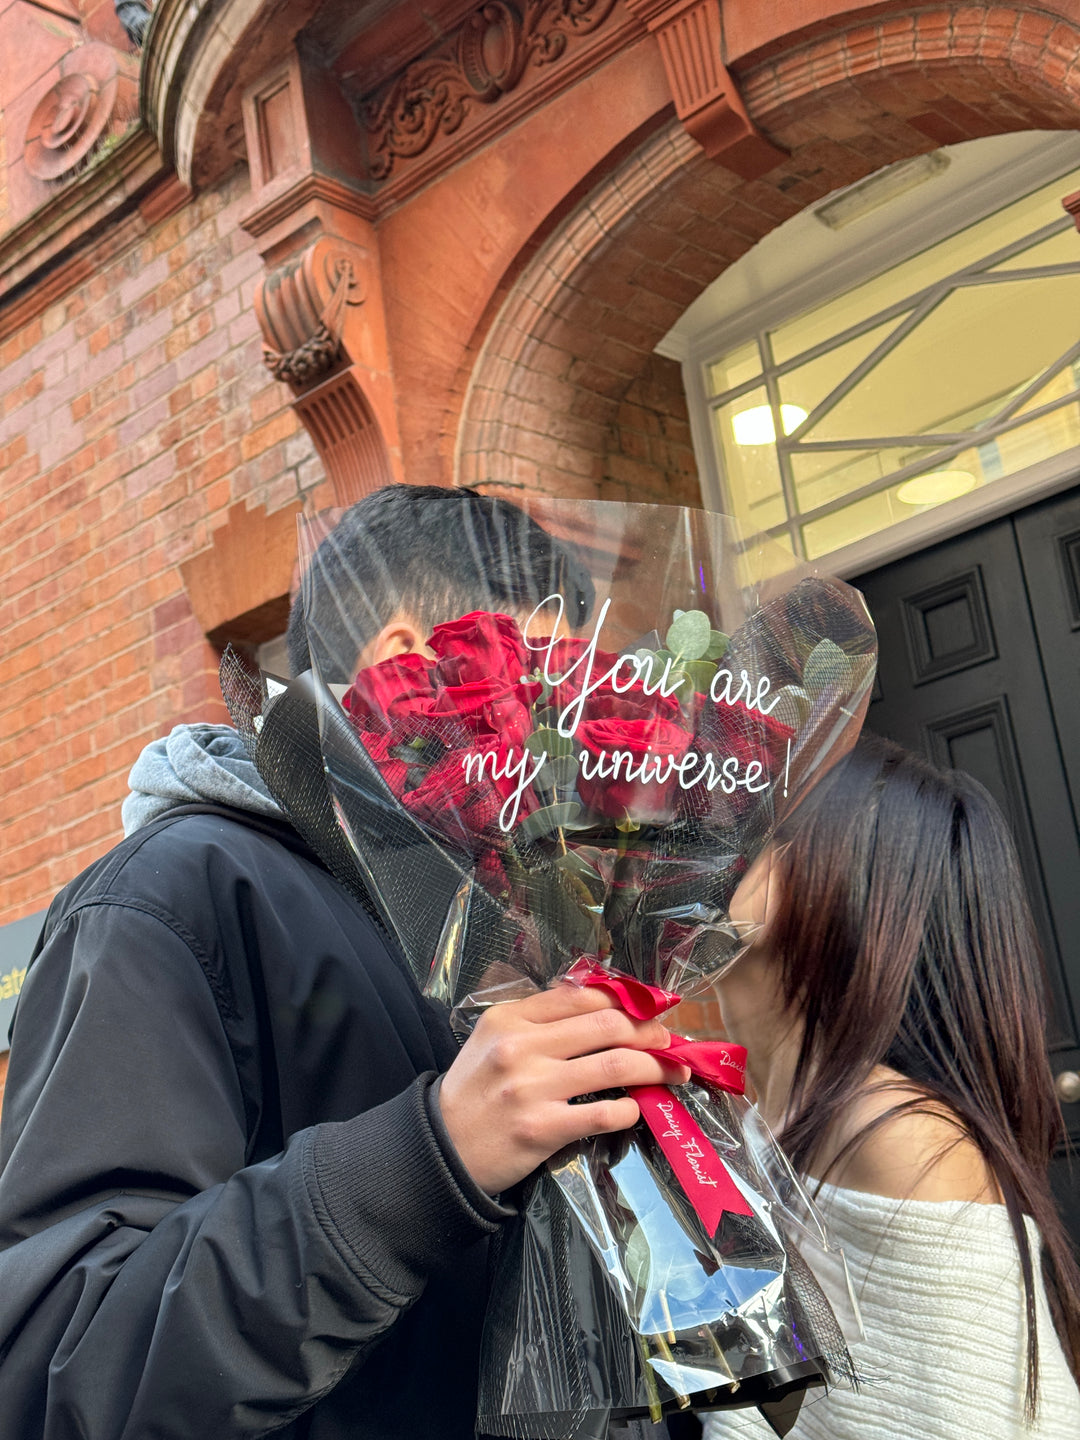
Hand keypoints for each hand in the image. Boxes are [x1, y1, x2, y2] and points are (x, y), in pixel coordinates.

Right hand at [439, 982, 691, 1194]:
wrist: (441, 1149)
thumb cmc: (473, 1092)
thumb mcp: (492, 1040)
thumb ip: (537, 1021)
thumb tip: (597, 1005)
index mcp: (509, 1018)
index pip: (581, 997)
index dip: (625, 1001)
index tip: (650, 1011)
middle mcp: (522, 1046)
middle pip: (607, 1025)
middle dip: (649, 1032)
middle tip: (670, 1042)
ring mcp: (533, 1087)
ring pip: (614, 1064)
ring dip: (654, 1067)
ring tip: (674, 1073)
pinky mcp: (543, 1128)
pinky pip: (603, 1112)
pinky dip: (629, 1108)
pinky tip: (635, 1108)